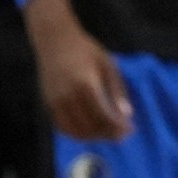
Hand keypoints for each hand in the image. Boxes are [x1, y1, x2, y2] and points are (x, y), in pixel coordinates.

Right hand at [24, 0, 132, 141]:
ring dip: (93, 136)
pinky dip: (77, 133)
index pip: (102, 115)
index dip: (117, 126)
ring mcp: (54, 102)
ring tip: (109, 134)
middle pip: (88, 125)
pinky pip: (62, 126)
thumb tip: (127, 115)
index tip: (130, 130)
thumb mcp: (108, 66)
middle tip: (122, 135)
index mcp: (85, 85)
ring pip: (74, 130)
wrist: (55, 40)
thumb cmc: (86, 50)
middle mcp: (67, 97)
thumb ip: (116, 91)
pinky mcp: (47, 104)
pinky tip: (90, 130)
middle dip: (107, 134)